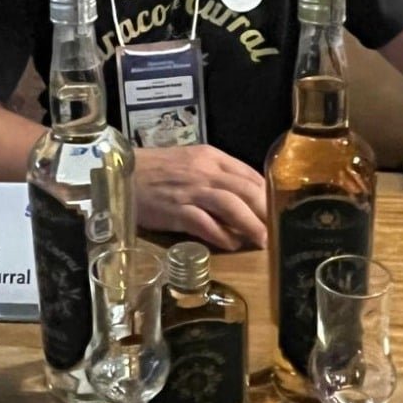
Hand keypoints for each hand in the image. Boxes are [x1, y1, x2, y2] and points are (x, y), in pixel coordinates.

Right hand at [134, 144, 266, 251]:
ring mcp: (190, 190)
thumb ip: (216, 176)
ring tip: (263, 241)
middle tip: (279, 230)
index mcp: (211, 157)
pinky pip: (204, 223)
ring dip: (251, 224)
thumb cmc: (157, 170)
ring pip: (230, 205)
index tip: (279, 211)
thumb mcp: (191, 163)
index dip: (267, 195)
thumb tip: (244, 198)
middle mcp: (204, 170)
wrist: (123, 172)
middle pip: (245, 189)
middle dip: (266, 211)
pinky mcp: (175, 209)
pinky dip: (220, 234)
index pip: (249, 174)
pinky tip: (231, 245)